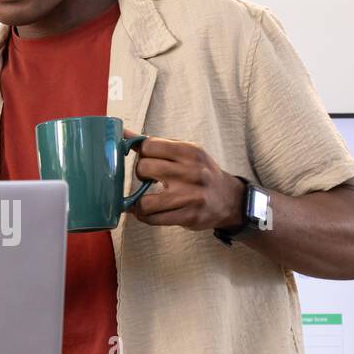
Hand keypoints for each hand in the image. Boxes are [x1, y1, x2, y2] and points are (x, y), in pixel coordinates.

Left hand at [124, 129, 244, 230]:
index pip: (148, 146)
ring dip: (139, 203)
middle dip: (141, 175)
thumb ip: (156, 144)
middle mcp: (191, 172)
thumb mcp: (185, 152)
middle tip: (148, 179)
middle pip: (143, 168)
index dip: (142, 154)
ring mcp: (190, 196)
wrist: (229, 199)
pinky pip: (153, 219)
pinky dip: (144, 216)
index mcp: (189, 151)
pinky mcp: (188, 216)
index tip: (147, 160)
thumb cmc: (201, 173)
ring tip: (144, 200)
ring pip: (145, 201)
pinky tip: (147, 212)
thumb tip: (124, 134)